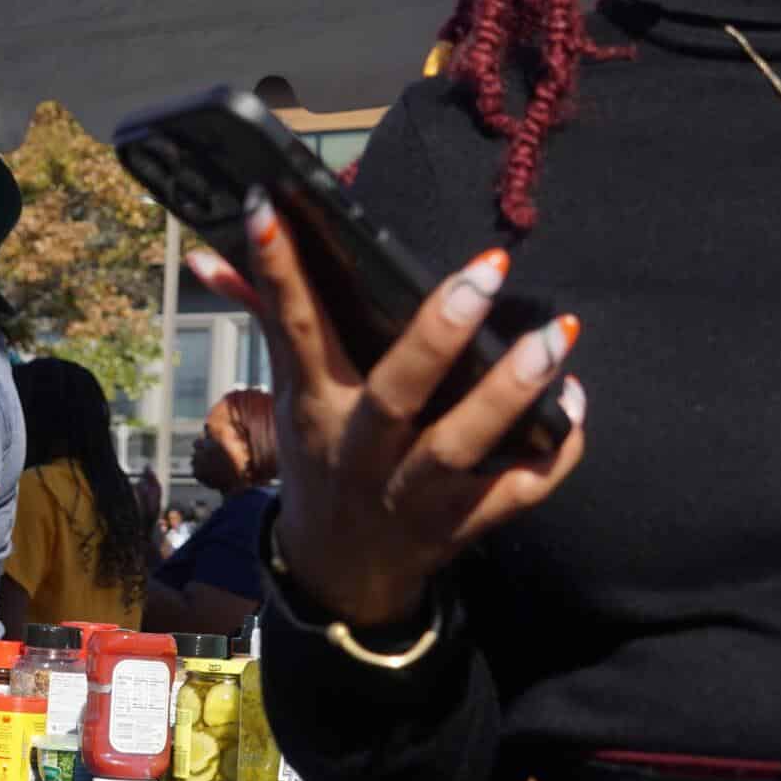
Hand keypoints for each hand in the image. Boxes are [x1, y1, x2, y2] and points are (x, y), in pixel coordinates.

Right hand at [184, 191, 588, 627]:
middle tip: (489, 267)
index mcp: (314, 404)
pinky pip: (515, 494)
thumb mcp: (286, 391)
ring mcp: (411, 495)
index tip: (271, 207)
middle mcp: (360, 451)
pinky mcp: (459, 526)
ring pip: (462, 446)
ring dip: (512, 391)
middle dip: (439, 333)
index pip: (293, 328)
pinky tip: (577, 404)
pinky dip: (553, 454)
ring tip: (557, 333)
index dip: (277, 270)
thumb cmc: (317, 456)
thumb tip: (203, 256)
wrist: (339, 573)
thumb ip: (261, 316)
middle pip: (396, 393)